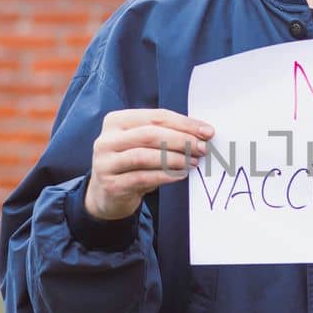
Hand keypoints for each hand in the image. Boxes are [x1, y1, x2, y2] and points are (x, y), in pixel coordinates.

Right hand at [86, 109, 213, 220]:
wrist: (107, 195)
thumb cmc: (132, 164)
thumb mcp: (144, 145)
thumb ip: (166, 135)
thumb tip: (202, 133)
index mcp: (116, 121)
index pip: (155, 117)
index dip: (184, 123)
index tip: (207, 131)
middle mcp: (106, 140)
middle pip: (150, 134)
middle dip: (181, 140)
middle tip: (202, 148)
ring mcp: (105, 163)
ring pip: (145, 155)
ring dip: (174, 158)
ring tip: (193, 162)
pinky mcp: (111, 184)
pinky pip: (142, 177)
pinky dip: (165, 175)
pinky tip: (180, 175)